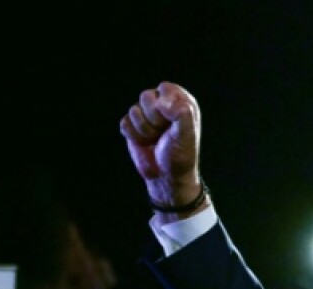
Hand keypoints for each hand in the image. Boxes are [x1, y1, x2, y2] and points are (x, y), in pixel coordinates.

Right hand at [119, 81, 203, 213]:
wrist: (166, 176)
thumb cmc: (181, 155)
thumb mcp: (187, 135)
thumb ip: (182, 114)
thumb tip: (163, 102)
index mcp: (179, 101)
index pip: (165, 88)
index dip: (165, 105)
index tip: (171, 122)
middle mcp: (162, 104)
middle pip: (146, 96)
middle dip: (154, 119)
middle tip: (163, 133)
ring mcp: (145, 114)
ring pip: (134, 110)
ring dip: (144, 130)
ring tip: (155, 139)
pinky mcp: (132, 125)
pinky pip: (125, 122)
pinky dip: (134, 136)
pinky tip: (144, 143)